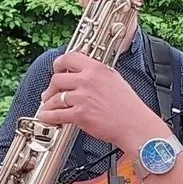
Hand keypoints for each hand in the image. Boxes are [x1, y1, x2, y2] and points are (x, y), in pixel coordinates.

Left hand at [37, 53, 170, 154]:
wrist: (135, 125)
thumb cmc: (129, 107)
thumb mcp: (115, 80)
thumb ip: (97, 74)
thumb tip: (83, 74)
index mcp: (97, 69)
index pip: (69, 58)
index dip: (59, 64)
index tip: (57, 69)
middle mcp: (88, 80)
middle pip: (57, 79)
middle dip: (51, 88)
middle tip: (49, 93)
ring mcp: (83, 97)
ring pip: (54, 98)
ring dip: (48, 104)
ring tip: (48, 107)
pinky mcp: (80, 114)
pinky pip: (56, 114)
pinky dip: (48, 116)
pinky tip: (46, 117)